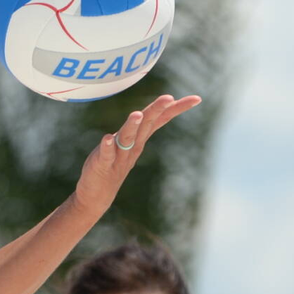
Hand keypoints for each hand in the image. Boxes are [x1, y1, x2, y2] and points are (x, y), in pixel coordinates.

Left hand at [73, 94, 201, 215]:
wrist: (97, 196)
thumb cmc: (111, 166)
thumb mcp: (127, 144)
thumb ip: (135, 129)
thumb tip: (145, 110)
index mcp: (139, 139)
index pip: (160, 120)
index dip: (176, 108)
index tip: (196, 99)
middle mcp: (133, 146)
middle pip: (146, 124)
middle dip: (157, 110)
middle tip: (169, 98)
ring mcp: (119, 157)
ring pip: (127, 138)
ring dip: (132, 126)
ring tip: (136, 114)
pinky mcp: (103, 165)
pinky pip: (107, 155)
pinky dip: (108, 146)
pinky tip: (106, 138)